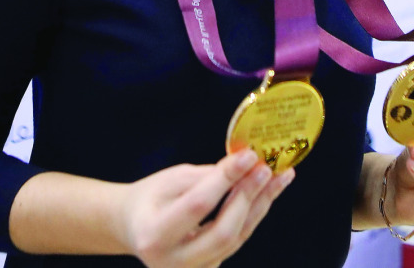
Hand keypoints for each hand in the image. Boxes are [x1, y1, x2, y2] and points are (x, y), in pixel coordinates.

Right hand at [119, 150, 293, 267]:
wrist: (135, 227)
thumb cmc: (151, 198)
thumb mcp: (171, 179)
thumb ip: (206, 177)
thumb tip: (245, 165)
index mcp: (154, 234)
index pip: (198, 205)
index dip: (226, 180)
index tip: (248, 155)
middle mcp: (172, 262)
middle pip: (222, 232)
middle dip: (248, 197)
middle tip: (266, 168)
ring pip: (236, 239)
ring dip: (259, 205)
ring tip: (279, 176)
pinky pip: (236, 242)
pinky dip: (253, 216)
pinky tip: (267, 193)